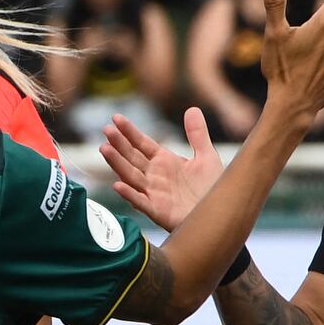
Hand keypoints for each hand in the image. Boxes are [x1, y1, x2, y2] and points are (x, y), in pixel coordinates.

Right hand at [98, 105, 217, 229]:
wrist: (219, 215)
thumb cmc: (212, 189)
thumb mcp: (207, 157)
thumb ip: (197, 135)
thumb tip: (192, 109)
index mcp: (164, 161)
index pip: (141, 143)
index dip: (129, 131)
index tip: (116, 118)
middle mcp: (154, 176)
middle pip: (131, 157)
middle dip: (119, 144)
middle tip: (106, 129)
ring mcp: (153, 193)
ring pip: (130, 176)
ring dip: (117, 164)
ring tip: (104, 149)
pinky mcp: (157, 210)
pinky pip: (140, 202)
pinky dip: (129, 194)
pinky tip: (117, 185)